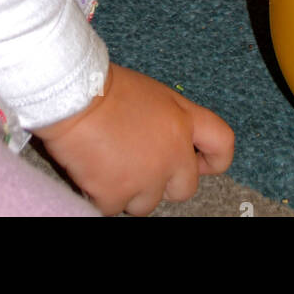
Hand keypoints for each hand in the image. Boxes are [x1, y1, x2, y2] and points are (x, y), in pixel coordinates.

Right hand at [32, 63, 234, 215]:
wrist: (71, 94)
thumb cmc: (103, 86)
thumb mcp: (150, 93)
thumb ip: (168, 121)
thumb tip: (166, 144)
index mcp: (182, 119)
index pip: (222, 143)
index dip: (214, 159)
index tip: (200, 163)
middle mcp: (172, 152)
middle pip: (184, 188)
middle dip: (163, 183)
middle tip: (137, 164)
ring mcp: (146, 177)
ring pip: (146, 204)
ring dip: (129, 190)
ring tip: (107, 160)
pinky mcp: (117, 194)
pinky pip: (113, 207)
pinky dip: (100, 194)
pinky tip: (90, 168)